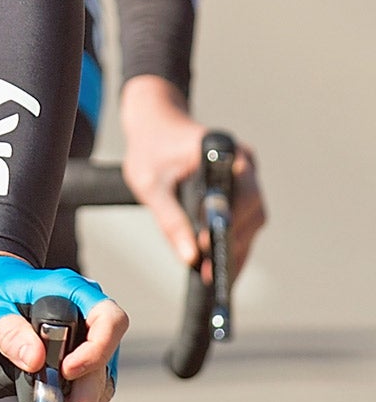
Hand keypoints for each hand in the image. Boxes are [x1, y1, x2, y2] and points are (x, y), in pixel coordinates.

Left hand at [0, 254, 127, 401]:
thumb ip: (7, 329)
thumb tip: (35, 359)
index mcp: (71, 292)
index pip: (109, 319)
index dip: (96, 349)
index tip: (66, 370)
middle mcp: (86, 318)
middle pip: (104, 363)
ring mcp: (84, 342)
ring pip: (97, 384)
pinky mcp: (75, 362)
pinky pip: (80, 390)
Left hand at [119, 76, 265, 278]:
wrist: (155, 124)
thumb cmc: (151, 148)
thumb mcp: (150, 184)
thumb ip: (169, 219)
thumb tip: (190, 257)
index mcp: (223, 152)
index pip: (238, 194)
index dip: (228, 224)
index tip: (211, 249)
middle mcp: (243, 162)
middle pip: (251, 212)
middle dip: (234, 246)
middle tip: (213, 275)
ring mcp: (247, 175)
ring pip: (252, 220)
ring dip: (237, 248)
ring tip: (218, 277)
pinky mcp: (241, 187)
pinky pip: (245, 218)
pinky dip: (235, 240)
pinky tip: (222, 264)